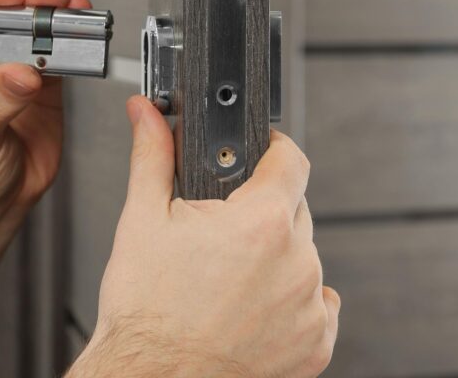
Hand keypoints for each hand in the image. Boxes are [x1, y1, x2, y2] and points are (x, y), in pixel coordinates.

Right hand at [69, 97, 339, 376]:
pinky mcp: (315, 344)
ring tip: (228, 281)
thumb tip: (145, 114)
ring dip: (276, 259)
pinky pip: (316, 306)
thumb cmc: (147, 312)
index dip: (272, 150)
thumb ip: (152, 155)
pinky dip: (290, 303)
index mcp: (261, 222)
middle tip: (221, 234)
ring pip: (303, 259)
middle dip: (262, 211)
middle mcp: (297, 261)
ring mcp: (309, 306)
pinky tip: (250, 309)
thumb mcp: (142, 220)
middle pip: (294, 210)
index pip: (291, 159)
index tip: (260, 154)